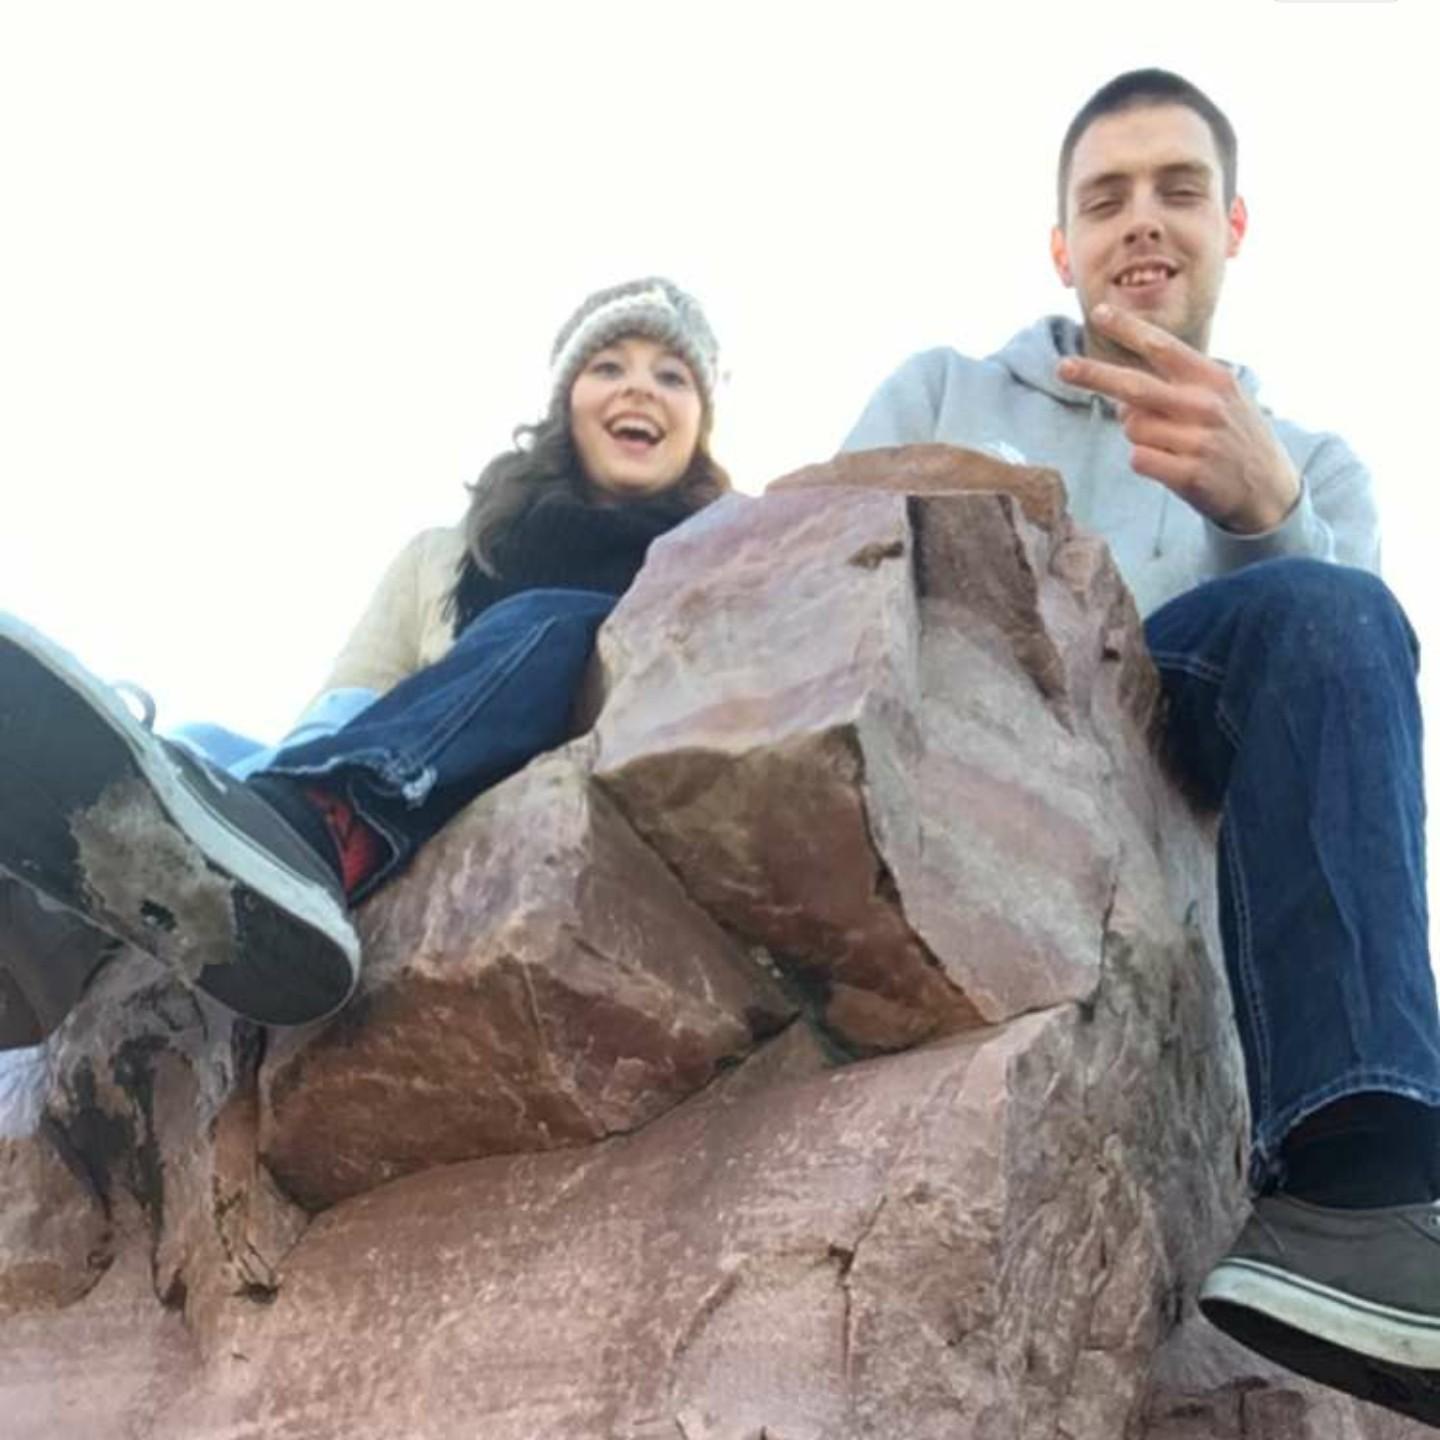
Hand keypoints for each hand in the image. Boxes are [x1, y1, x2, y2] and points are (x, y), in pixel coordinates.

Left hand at [1056, 304, 1300, 533]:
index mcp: (1212, 378)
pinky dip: (1144, 461)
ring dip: (1139, 435)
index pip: (1162, 346)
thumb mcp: (1218, 399)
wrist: (1268, 490)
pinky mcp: (1189, 474)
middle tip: (1062, 368)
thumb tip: (1121, 401)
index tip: (1099, 312)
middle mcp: (1205, 405)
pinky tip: (1171, 465)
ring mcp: (1198, 440)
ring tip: (1171, 445)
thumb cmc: (1231, 438)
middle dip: (1094, 375)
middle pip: (1134, 386)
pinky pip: (1138, 459)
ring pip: (1132, 428)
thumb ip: (1174, 390)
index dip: (1128, 329)